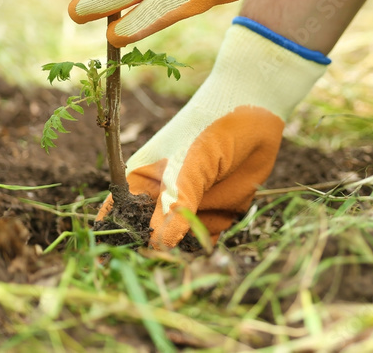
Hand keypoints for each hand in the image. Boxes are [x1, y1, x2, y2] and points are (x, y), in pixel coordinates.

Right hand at [96, 18, 328, 247]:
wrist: (257, 110)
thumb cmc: (212, 126)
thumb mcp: (191, 163)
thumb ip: (176, 202)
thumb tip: (160, 245)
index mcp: (141, 181)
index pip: (119, 217)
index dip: (116, 241)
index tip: (115, 262)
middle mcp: (163, 198)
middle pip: (150, 238)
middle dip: (155, 252)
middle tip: (164, 258)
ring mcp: (191, 206)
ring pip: (181, 243)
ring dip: (187, 249)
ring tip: (194, 242)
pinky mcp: (219, 211)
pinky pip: (209, 238)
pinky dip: (211, 242)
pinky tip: (216, 234)